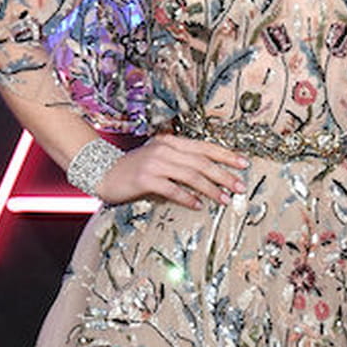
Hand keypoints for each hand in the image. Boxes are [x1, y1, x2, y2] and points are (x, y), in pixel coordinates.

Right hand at [96, 132, 249, 208]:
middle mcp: (164, 149)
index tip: (244, 164)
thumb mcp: (159, 157)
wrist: (103, 172)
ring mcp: (154, 163)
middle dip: (223, 174)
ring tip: (224, 199)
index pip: (204, 146)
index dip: (226, 155)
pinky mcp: (145, 179)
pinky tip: (198, 205)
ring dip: (210, 188)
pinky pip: (172, 189)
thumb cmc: (135, 169)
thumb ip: (180, 160)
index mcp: (170, 141)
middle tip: (239, 186)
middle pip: (201, 162)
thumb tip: (210, 173)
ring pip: (190, 175)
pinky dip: (187, 198)